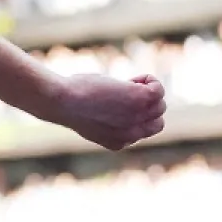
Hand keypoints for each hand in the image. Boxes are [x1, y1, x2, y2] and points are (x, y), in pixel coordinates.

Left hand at [51, 73, 166, 150]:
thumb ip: (108, 117)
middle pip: (157, 122)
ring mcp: (138, 117)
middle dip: (145, 107)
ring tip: (124, 85)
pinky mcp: (141, 99)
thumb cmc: (67, 103)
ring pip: (160, 105)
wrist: (61, 100)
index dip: (134, 116)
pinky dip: (149, 80)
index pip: (142, 132)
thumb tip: (117, 101)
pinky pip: (159, 89)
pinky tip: (131, 79)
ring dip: (146, 92)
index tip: (115, 103)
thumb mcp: (90, 115)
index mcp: (118, 142)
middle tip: (121, 93)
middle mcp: (131, 135)